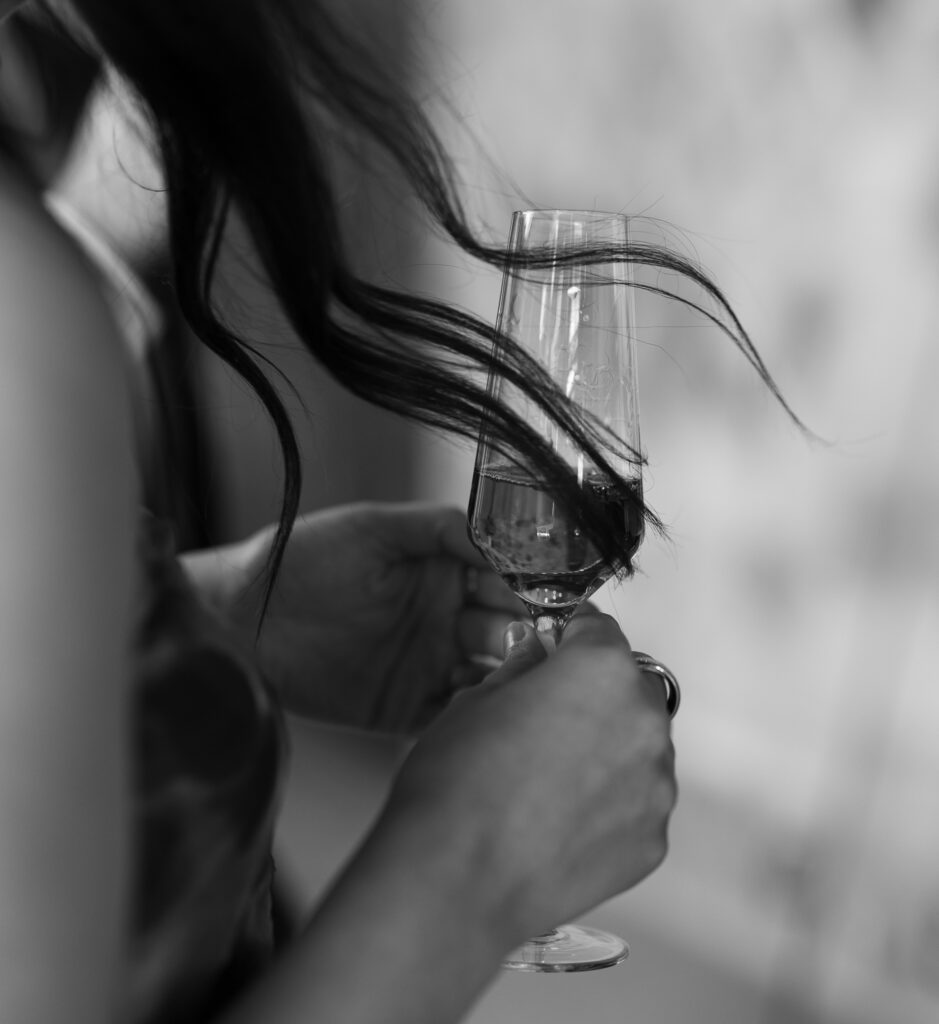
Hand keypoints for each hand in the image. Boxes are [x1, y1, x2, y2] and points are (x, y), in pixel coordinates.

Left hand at [228, 502, 523, 731]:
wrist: (242, 618)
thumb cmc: (303, 558)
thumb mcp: (374, 527)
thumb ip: (440, 526)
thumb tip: (500, 536)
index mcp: (442, 572)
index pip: (503, 580)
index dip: (526, 588)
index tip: (545, 597)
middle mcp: (443, 619)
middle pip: (504, 630)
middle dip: (523, 635)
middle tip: (531, 642)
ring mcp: (426, 665)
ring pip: (488, 676)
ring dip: (505, 679)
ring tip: (513, 679)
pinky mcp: (405, 708)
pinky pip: (452, 717)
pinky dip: (473, 717)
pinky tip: (482, 712)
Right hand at [388, 611, 676, 942]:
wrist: (458, 878)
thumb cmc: (459, 778)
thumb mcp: (477, 699)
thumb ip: (523, 668)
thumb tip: (538, 657)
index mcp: (603, 669)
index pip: (598, 627)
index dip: (567, 635)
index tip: (550, 648)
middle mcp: (646, 721)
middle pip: (628, 687)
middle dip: (594, 692)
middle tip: (545, 717)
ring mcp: (657, 786)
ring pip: (638, 747)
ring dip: (607, 748)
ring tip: (550, 778)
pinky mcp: (653, 841)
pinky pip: (637, 803)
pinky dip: (609, 803)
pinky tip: (561, 820)